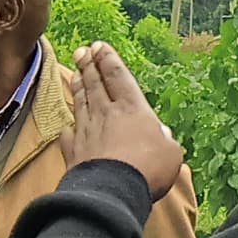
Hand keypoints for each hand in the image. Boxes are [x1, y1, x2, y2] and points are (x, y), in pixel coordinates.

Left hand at [67, 44, 186, 202]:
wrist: (112, 191)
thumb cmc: (147, 169)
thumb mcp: (171, 152)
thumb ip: (165, 140)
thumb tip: (161, 134)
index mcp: (131, 108)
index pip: (118, 76)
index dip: (108, 59)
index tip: (99, 46)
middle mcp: (105, 113)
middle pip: (95, 83)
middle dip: (88, 65)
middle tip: (82, 51)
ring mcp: (86, 131)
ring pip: (80, 102)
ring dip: (78, 87)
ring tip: (74, 75)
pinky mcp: (73, 151)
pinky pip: (69, 133)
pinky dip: (68, 126)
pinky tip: (67, 124)